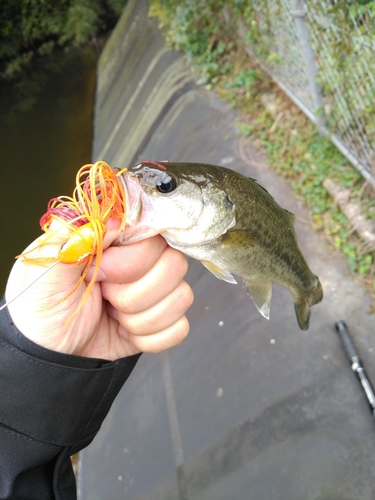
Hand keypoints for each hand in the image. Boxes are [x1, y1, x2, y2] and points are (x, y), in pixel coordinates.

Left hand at [5, 220, 193, 359]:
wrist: (47, 356)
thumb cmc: (42, 308)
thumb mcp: (46, 268)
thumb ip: (73, 235)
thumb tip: (112, 217)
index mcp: (117, 241)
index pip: (154, 234)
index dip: (132, 259)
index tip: (102, 273)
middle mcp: (142, 261)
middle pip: (174, 265)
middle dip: (133, 293)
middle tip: (104, 297)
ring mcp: (154, 291)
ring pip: (181, 297)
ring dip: (139, 317)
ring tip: (111, 315)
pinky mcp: (160, 320)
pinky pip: (180, 328)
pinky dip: (149, 338)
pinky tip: (125, 332)